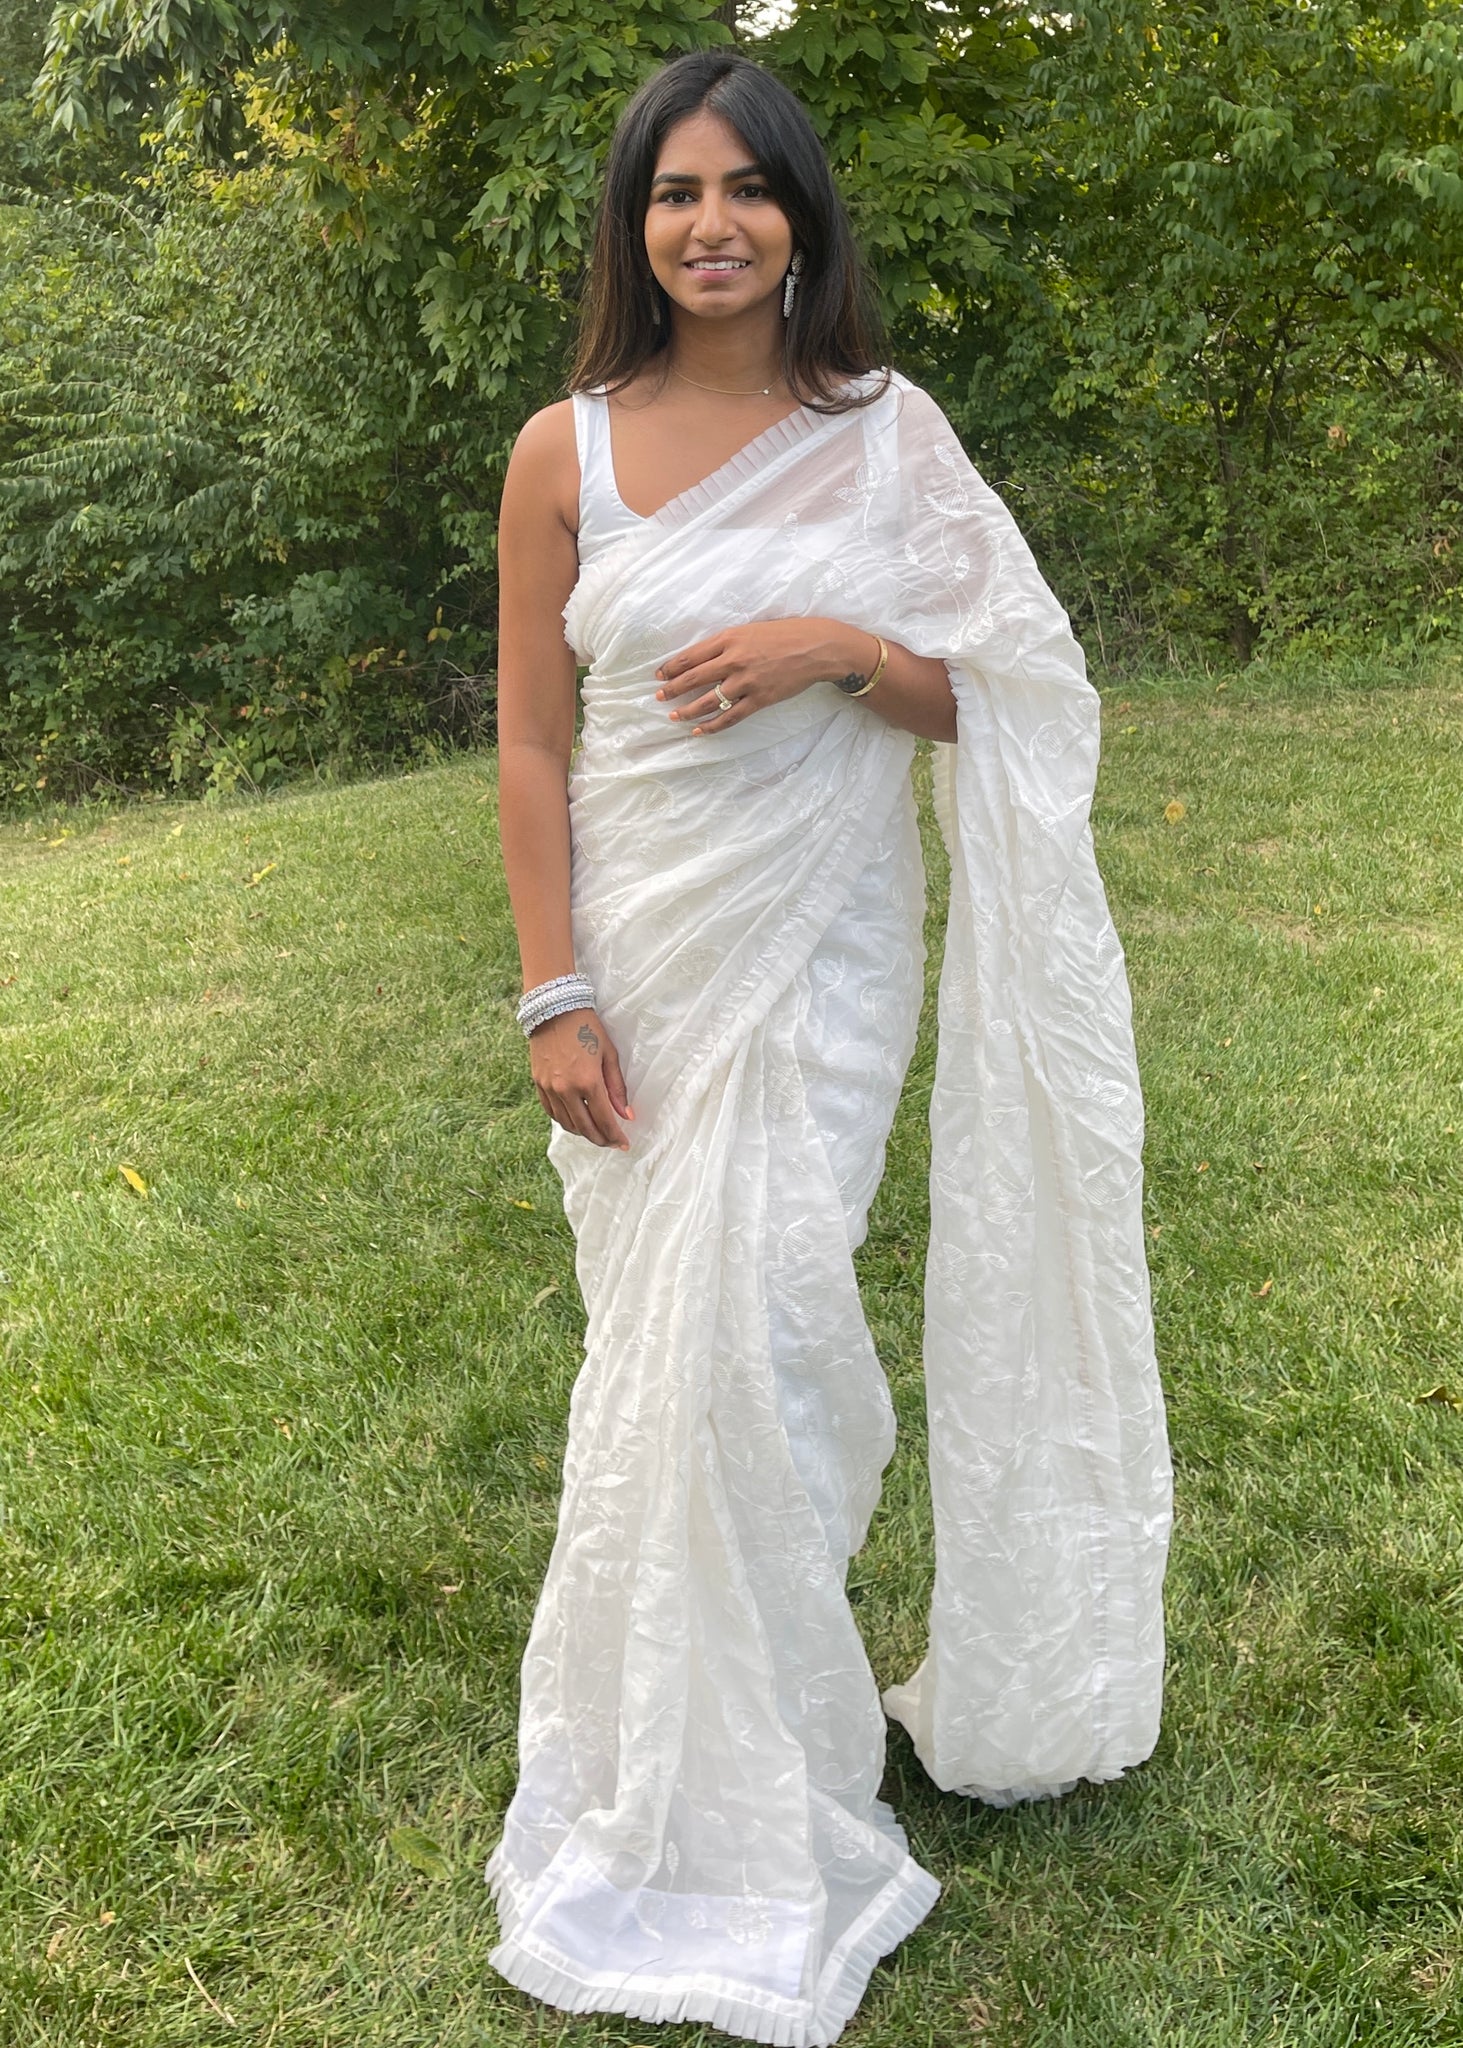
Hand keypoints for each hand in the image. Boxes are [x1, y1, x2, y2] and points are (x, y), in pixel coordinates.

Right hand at [530, 1009, 632, 1149]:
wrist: (554, 1009)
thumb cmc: (587, 1028)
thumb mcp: (609, 1055)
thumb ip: (617, 1088)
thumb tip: (626, 1115)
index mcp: (588, 1081)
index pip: (604, 1120)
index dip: (615, 1136)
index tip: (624, 1144)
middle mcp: (566, 1089)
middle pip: (585, 1127)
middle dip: (600, 1139)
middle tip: (611, 1143)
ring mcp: (549, 1088)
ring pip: (567, 1123)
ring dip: (583, 1133)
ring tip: (595, 1133)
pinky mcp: (538, 1083)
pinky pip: (552, 1112)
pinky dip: (565, 1121)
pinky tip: (575, 1121)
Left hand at [655, 617, 878, 734]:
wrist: (816, 647)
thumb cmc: (784, 634)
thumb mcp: (750, 630)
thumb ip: (727, 643)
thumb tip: (702, 658)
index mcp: (729, 639)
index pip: (691, 656)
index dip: (671, 667)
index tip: (658, 675)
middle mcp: (734, 660)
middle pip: (694, 678)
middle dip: (672, 689)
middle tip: (659, 697)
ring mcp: (746, 682)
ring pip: (708, 700)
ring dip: (687, 710)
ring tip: (674, 717)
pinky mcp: (759, 699)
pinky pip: (730, 716)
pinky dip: (712, 726)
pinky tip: (699, 731)